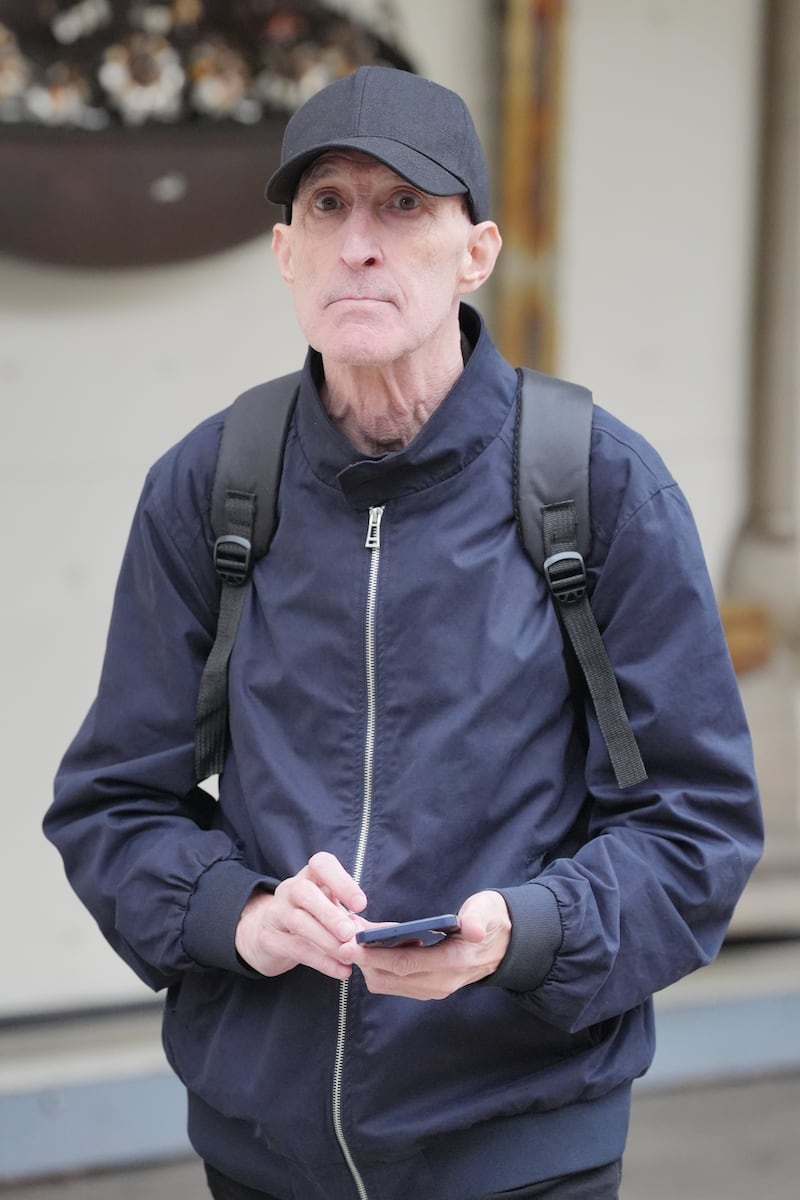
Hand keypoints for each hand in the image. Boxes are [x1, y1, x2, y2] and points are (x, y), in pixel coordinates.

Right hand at [235, 851, 365, 979]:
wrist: (272, 936)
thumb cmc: (313, 918)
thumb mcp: (332, 911)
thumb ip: (353, 919)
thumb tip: (382, 931)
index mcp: (310, 875)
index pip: (321, 864)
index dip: (342, 881)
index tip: (361, 905)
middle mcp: (290, 888)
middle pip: (304, 892)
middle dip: (330, 914)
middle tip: (350, 933)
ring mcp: (276, 912)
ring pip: (299, 922)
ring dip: (327, 940)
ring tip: (348, 955)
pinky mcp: (268, 938)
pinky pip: (295, 948)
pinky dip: (321, 961)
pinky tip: (341, 970)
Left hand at [351, 890, 510, 1000]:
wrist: (505, 946)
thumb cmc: (491, 921)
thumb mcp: (488, 912)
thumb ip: (478, 919)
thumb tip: (470, 928)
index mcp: (454, 963)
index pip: (404, 964)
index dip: (374, 956)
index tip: (348, 944)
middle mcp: (440, 982)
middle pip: (388, 978)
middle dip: (362, 959)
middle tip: (340, 935)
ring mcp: (433, 988)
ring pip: (387, 983)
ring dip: (367, 963)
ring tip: (352, 935)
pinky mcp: (427, 986)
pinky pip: (394, 981)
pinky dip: (378, 965)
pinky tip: (370, 943)